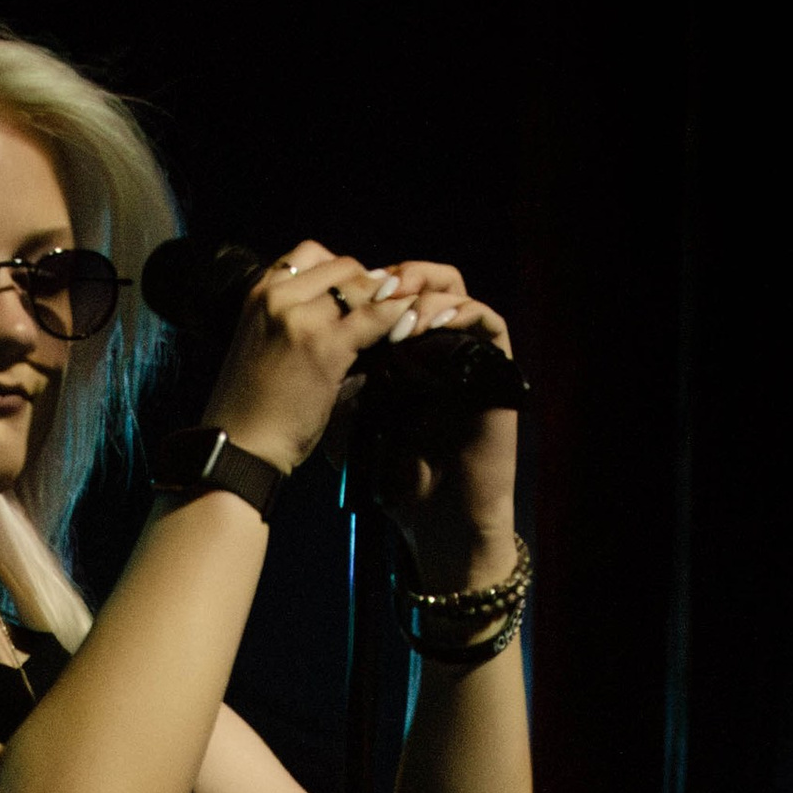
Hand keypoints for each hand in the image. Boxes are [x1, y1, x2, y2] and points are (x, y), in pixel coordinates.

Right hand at [199, 240, 430, 480]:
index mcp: (260, 294)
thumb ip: (296, 319)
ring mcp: (301, 319)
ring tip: (399, 316)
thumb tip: (349, 311)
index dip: (342, 271)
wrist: (240, 446)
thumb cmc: (253, 406)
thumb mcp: (262, 344)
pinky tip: (408, 325)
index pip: (312, 254)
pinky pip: (374, 317)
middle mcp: (277, 297)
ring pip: (360, 285)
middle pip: (342, 265)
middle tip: (383, 309)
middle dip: (368, 284)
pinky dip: (396, 317)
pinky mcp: (325, 347)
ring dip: (385, 298)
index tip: (355, 295)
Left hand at [343, 257, 520, 586]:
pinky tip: (427, 323)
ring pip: (455, 291)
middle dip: (398, 277)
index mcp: (404, 353)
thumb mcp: (349, 422)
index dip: (368, 285)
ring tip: (399, 306)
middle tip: (376, 288)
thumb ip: (334, 380)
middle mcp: (437, 346)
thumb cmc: (392, 477)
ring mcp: (468, 355)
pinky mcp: (497, 369)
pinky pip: (487, 320)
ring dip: (425, 290)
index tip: (342, 292)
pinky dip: (459, 312)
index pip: (391, 296)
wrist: (435, 515)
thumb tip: (295, 340)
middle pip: (424, 280)